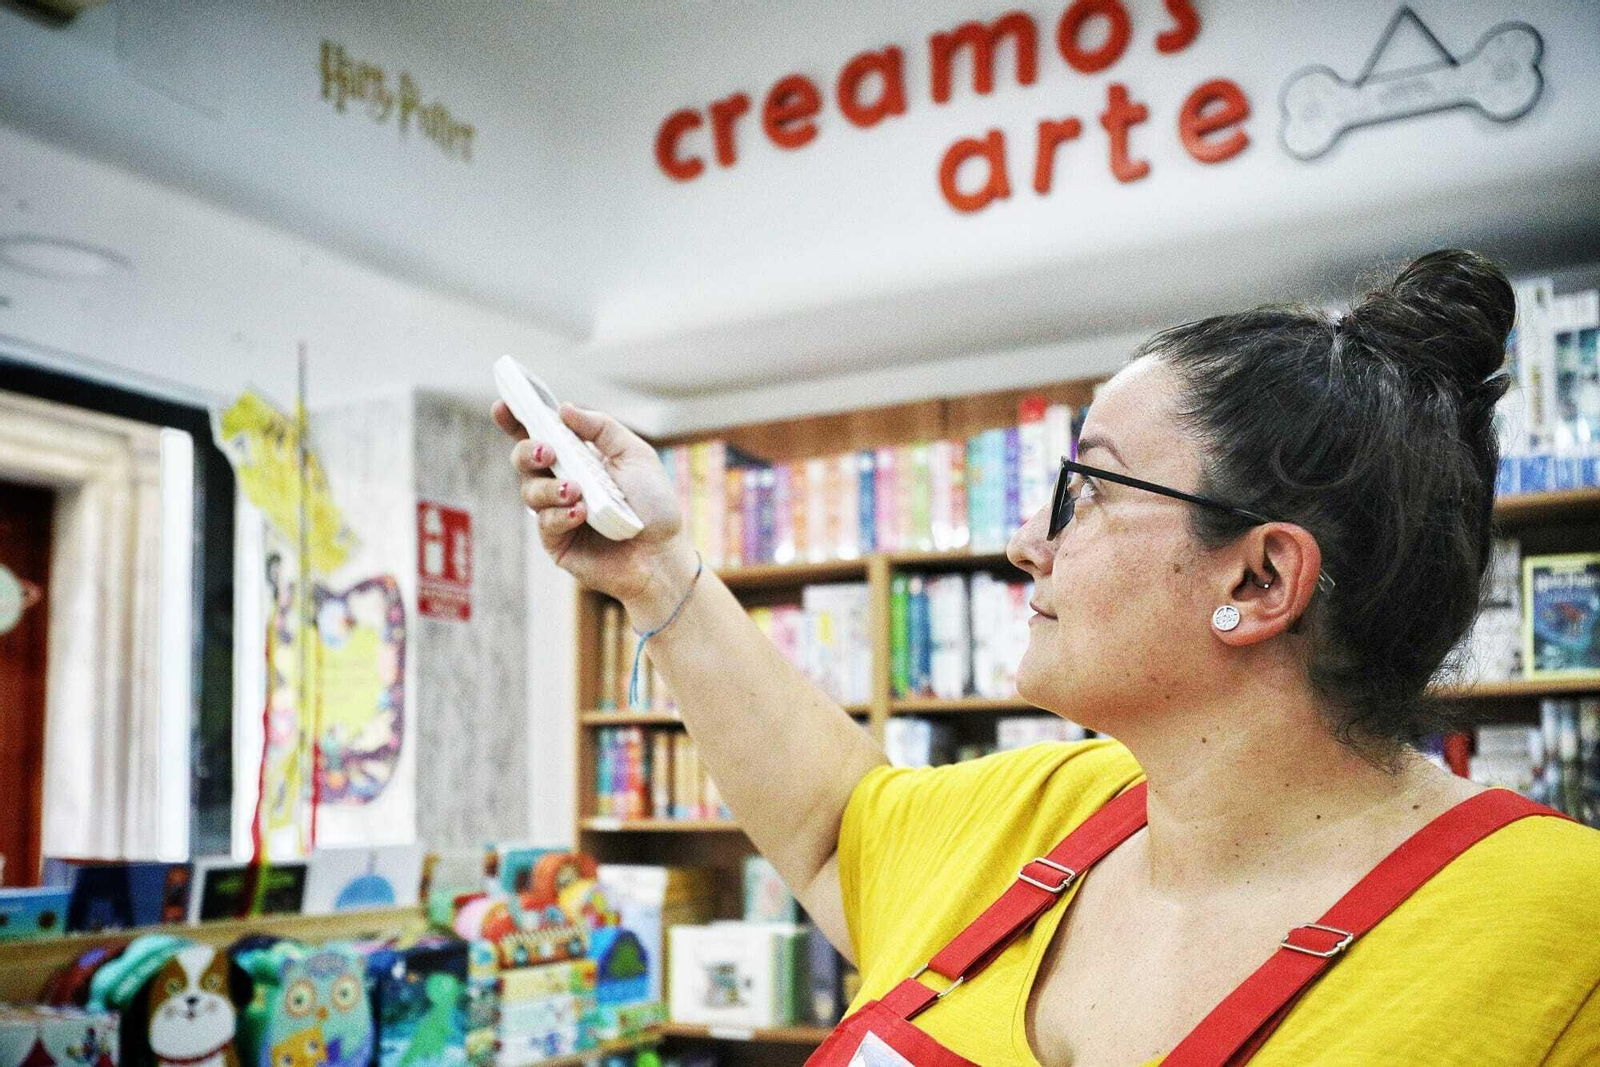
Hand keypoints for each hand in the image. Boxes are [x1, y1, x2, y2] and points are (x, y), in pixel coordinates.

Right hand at [492, 399, 696, 616]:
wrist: (663, 554)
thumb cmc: (654, 505)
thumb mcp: (634, 455)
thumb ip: (601, 428)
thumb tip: (564, 408)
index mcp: (579, 458)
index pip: (541, 433)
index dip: (517, 419)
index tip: (502, 404)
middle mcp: (562, 482)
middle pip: (524, 460)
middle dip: (528, 451)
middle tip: (547, 453)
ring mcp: (557, 512)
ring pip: (530, 491)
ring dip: (549, 488)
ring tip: (576, 490)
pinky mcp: (557, 541)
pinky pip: (544, 522)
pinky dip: (560, 515)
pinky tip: (581, 514)